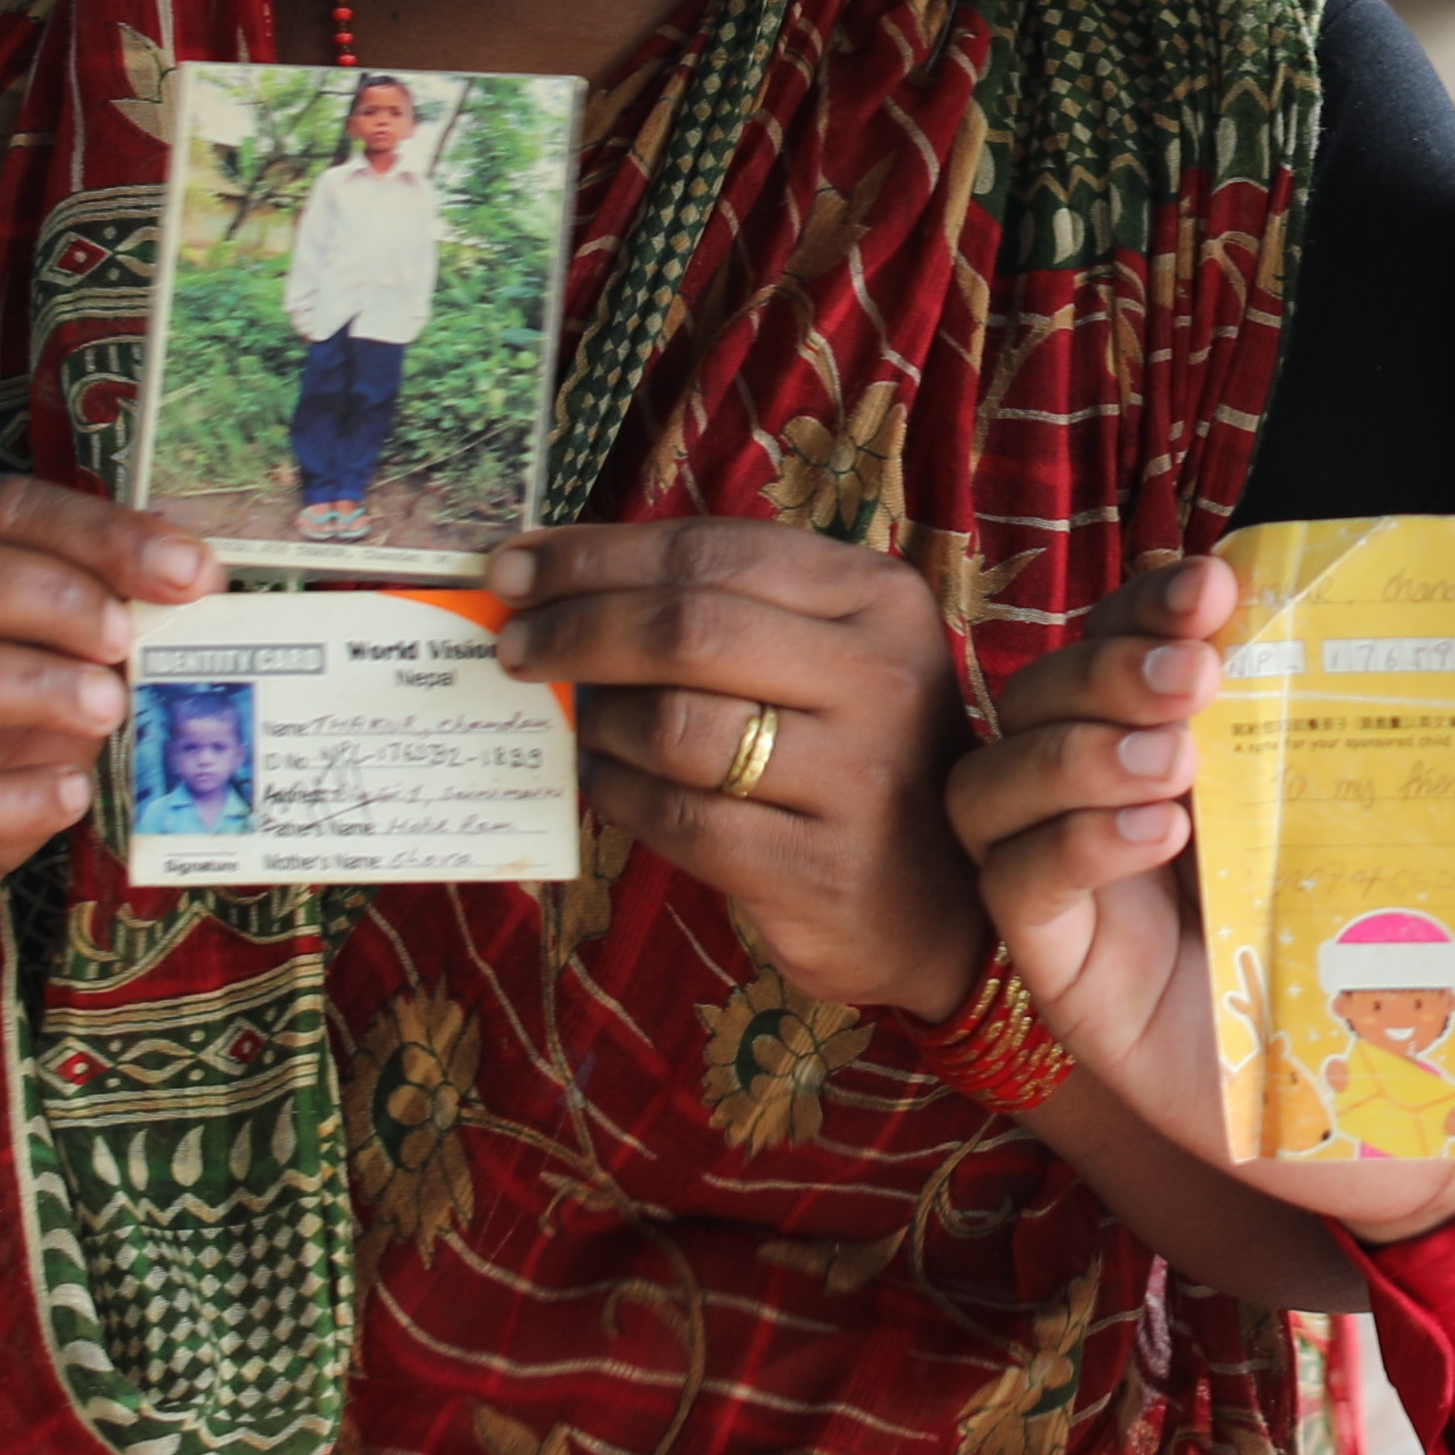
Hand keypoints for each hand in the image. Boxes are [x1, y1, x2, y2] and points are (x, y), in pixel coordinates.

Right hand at [0, 476, 213, 1053]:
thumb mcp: (30, 687)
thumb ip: (87, 633)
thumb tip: (188, 579)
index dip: (94, 531)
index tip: (189, 571)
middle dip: (49, 595)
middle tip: (128, 640)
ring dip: (28, 683)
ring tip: (109, 710)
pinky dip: (8, 798)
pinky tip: (69, 797)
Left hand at [492, 517, 986, 1018]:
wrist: (940, 904)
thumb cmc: (855, 757)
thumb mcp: (828, 658)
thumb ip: (724, 608)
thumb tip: (558, 582)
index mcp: (878, 598)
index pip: (711, 550)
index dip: (597, 556)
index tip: (517, 569)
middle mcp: (879, 675)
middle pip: (686, 629)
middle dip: (576, 628)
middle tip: (513, 644)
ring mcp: (857, 776)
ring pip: (673, 725)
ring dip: (600, 721)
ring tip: (582, 724)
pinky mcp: (818, 868)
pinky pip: (677, 817)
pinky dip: (618, 793)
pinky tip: (606, 782)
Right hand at [948, 555, 1454, 1240]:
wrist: (1378, 1102)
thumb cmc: (1359, 948)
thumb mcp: (1339, 814)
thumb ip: (1314, 727)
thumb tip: (1337, 610)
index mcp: (1163, 746)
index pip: (1113, 644)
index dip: (1145, 604)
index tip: (1215, 584)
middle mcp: (1094, 806)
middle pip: (1037, 699)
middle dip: (1111, 668)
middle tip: (1201, 677)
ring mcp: (1067, 894)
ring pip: (991, 787)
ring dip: (1075, 752)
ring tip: (1174, 758)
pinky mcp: (1062, 977)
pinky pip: (1014, 891)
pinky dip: (1071, 846)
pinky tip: (1154, 837)